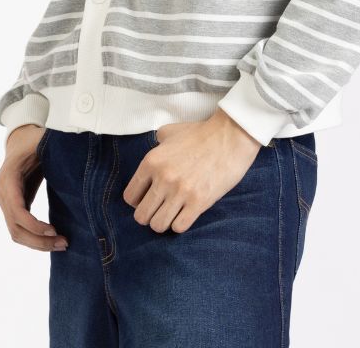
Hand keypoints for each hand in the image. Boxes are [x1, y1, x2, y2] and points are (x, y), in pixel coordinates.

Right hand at [0, 124, 68, 251]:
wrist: (20, 141)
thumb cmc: (33, 141)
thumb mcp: (42, 140)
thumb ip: (53, 145)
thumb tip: (72, 148)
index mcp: (9, 177)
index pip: (17, 210)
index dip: (33, 224)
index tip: (53, 230)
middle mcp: (3, 193)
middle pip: (15, 228)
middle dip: (39, 241)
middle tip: (63, 243)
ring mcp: (5, 202)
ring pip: (16, 233)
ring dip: (38, 244)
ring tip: (61, 244)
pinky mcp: (13, 208)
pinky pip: (20, 229)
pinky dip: (35, 238)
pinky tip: (52, 239)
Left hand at [123, 109, 261, 233]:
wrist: (229, 137)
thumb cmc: (200, 133)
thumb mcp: (170, 132)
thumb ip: (156, 143)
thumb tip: (154, 151)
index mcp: (151, 161)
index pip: (129, 197)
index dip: (137, 201)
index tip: (147, 199)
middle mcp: (162, 178)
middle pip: (141, 216)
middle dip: (148, 216)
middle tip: (159, 209)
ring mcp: (180, 192)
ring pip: (158, 225)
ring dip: (163, 222)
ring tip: (171, 213)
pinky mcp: (199, 202)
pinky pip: (179, 227)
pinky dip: (180, 224)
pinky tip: (186, 213)